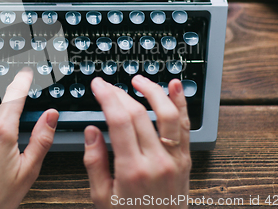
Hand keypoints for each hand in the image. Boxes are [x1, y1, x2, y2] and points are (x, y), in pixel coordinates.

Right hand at [84, 76, 190, 207]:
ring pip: (167, 114)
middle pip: (139, 114)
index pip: (119, 121)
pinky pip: (186, 126)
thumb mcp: (102, 198)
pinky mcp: (185, 160)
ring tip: (138, 80)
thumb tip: (91, 131)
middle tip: (108, 86)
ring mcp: (175, 159)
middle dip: (120, 93)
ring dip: (153, 91)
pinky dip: (181, 103)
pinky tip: (174, 86)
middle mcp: (157, 161)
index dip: (108, 97)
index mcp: (132, 170)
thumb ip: (95, 162)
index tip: (98, 86)